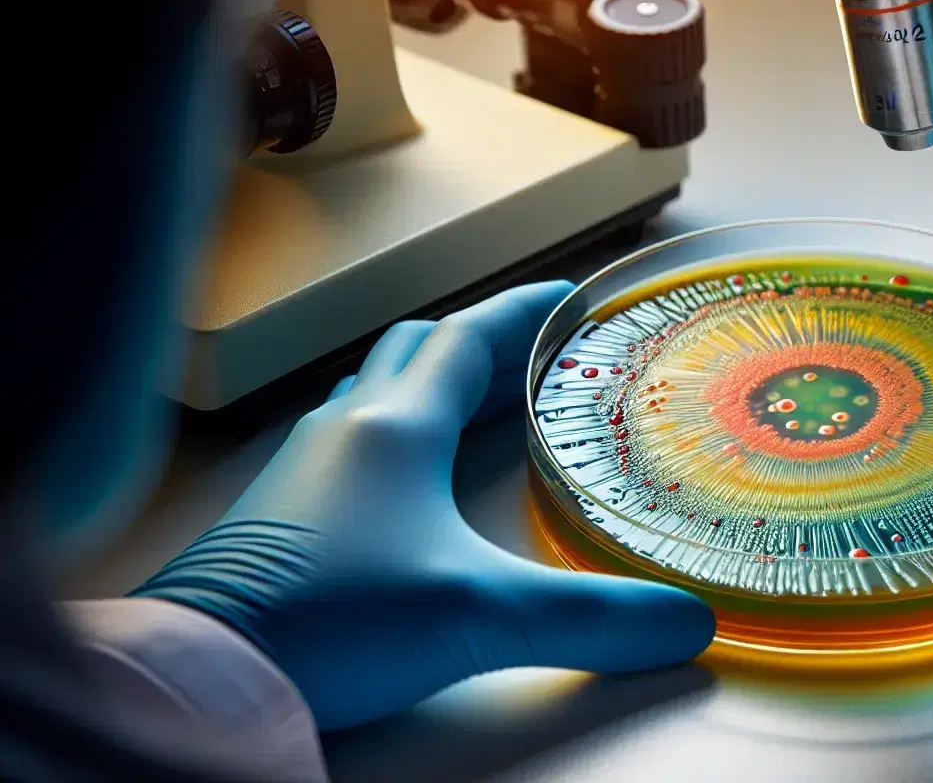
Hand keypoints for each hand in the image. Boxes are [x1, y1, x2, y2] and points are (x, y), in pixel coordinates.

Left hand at [134, 282, 714, 729]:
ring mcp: (301, 472)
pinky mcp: (277, 519)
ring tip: (485, 412)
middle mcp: (345, 431)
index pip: (470, 338)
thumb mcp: (481, 614)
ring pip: (376, 397)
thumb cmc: (333, 619)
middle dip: (484, 347)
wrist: (203, 672)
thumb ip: (592, 617)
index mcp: (397, 426)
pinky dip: (397, 440)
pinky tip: (412, 489)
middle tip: (540, 359)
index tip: (572, 298)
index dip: (526, 313)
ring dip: (434, 389)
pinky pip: (349, 447)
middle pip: (418, 354)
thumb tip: (691, 623)